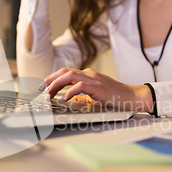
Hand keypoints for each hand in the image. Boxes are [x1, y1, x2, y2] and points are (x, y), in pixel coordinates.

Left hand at [39, 67, 153, 111]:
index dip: (52, 78)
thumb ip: (81, 96)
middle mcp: (88, 74)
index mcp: (87, 75)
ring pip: (69, 76)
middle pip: (64, 72)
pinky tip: (64, 99)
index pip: (65, 73)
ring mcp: (93, 79)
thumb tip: (68, 99)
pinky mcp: (97, 86)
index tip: (43, 87)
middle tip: (41, 90)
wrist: (131, 96)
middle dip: (50, 80)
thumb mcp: (94, 96)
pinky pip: (80, 86)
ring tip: (49, 94)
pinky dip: (70, 91)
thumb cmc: (114, 97)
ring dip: (56, 84)